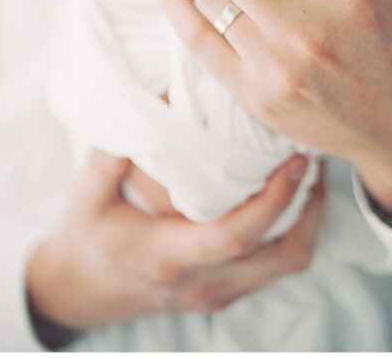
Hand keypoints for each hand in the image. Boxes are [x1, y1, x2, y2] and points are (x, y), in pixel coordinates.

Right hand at [25, 148, 323, 338]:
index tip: (296, 160)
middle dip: (310, 209)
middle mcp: (202, 283)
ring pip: (286, 266)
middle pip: (281, 258)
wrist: (76, 293)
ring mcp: (217, 294)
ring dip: (308, 221)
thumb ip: (114, 146)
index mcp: (168, 256)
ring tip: (310, 173)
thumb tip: (153, 95)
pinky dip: (292, 231)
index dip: (274, 200)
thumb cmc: (84, 236)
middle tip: (315, 157)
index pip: (235, 237)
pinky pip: (275, 267)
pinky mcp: (225, 294)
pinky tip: (289, 195)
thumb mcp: (87, 191)